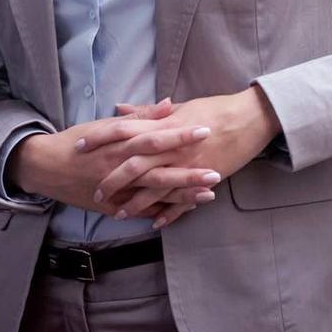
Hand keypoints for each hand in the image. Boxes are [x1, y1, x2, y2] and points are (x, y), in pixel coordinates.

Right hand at [9, 105, 216, 220]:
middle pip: (159, 172)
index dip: (181, 135)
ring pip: (154, 195)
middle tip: (217, 171)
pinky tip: (184, 210)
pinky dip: (162, 211)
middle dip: (189, 173)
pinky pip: (142, 211)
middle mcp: (120, 169)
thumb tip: (170, 103)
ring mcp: (117, 191)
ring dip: (182, 195)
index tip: (205, 130)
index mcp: (120, 144)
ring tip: (208, 193)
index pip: (156, 138)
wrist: (47, 167)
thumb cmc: (79, 141)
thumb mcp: (107, 125)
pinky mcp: (113, 207)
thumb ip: (141, 117)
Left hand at [81, 88, 281, 226]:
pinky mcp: (203, 178)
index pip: (124, 130)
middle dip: (112, 179)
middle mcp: (172, 146)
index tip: (81, 146)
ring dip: (135, 202)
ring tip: (117, 214)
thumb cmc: (216, 109)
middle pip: (134, 164)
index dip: (100, 138)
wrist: (251, 119)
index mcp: (164, 125)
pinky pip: (181, 200)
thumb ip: (149, 112)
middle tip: (95, 190)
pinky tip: (154, 223)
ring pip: (155, 187)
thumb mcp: (181, 107)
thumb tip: (120, 108)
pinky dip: (167, 213)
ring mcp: (188, 165)